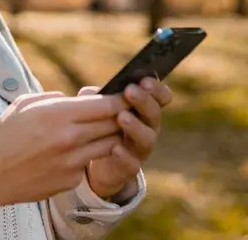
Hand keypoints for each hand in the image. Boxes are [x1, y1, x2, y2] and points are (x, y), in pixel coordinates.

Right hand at [0, 91, 125, 220]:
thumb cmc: (5, 135)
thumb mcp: (25, 105)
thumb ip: (54, 97)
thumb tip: (77, 99)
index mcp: (58, 113)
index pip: (106, 105)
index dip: (120, 99)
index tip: (126, 96)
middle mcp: (69, 137)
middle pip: (113, 124)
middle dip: (120, 117)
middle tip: (121, 113)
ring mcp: (72, 161)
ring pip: (109, 145)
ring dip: (110, 137)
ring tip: (102, 131)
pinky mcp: (71, 179)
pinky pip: (89, 164)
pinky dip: (86, 157)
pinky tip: (73, 154)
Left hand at [81, 77, 172, 198]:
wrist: (96, 162)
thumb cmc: (102, 126)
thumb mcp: (98, 109)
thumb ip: (95, 99)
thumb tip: (87, 93)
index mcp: (144, 110)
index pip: (160, 97)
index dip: (157, 88)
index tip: (145, 80)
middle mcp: (148, 128)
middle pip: (154, 114)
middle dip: (144, 101)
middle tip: (130, 91)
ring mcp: (140, 149)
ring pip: (146, 138)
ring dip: (135, 126)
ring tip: (121, 117)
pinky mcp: (130, 168)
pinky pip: (132, 163)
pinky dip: (125, 156)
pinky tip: (116, 148)